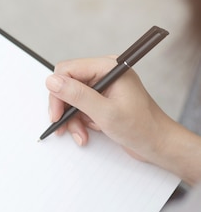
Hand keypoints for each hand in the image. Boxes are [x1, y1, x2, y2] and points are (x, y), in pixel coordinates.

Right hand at [46, 57, 200, 184]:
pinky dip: (79, 122)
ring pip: (71, 99)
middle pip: (67, 85)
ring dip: (72, 119)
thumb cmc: (141, 127)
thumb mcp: (105, 112)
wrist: (158, 143)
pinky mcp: (101, 100)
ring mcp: (103, 87)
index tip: (56, 113)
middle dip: (64, 108)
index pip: (67, 70)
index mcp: (108, 67)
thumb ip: (77, 95)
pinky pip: (79, 108)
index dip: (58, 91)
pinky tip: (86, 133)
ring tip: (81, 134)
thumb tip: (52, 81)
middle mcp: (104, 74)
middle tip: (63, 126)